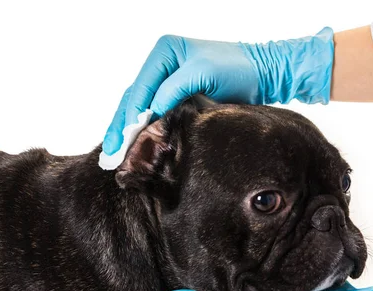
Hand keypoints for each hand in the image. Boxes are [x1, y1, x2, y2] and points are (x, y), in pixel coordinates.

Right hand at [103, 28, 333, 155]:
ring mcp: (167, 80)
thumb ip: (173, 90)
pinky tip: (133, 146)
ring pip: (139, 108)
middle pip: (133, 99)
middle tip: (109, 155)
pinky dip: (142, 131)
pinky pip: (153, 114)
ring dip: (126, 132)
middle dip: (120, 128)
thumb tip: (148, 113)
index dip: (128, 118)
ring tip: (113, 155)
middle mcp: (161, 64)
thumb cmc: (237, 69)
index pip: (140, 89)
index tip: (121, 143)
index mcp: (164, 52)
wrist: (263, 73)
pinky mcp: (176, 96)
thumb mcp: (203, 74)